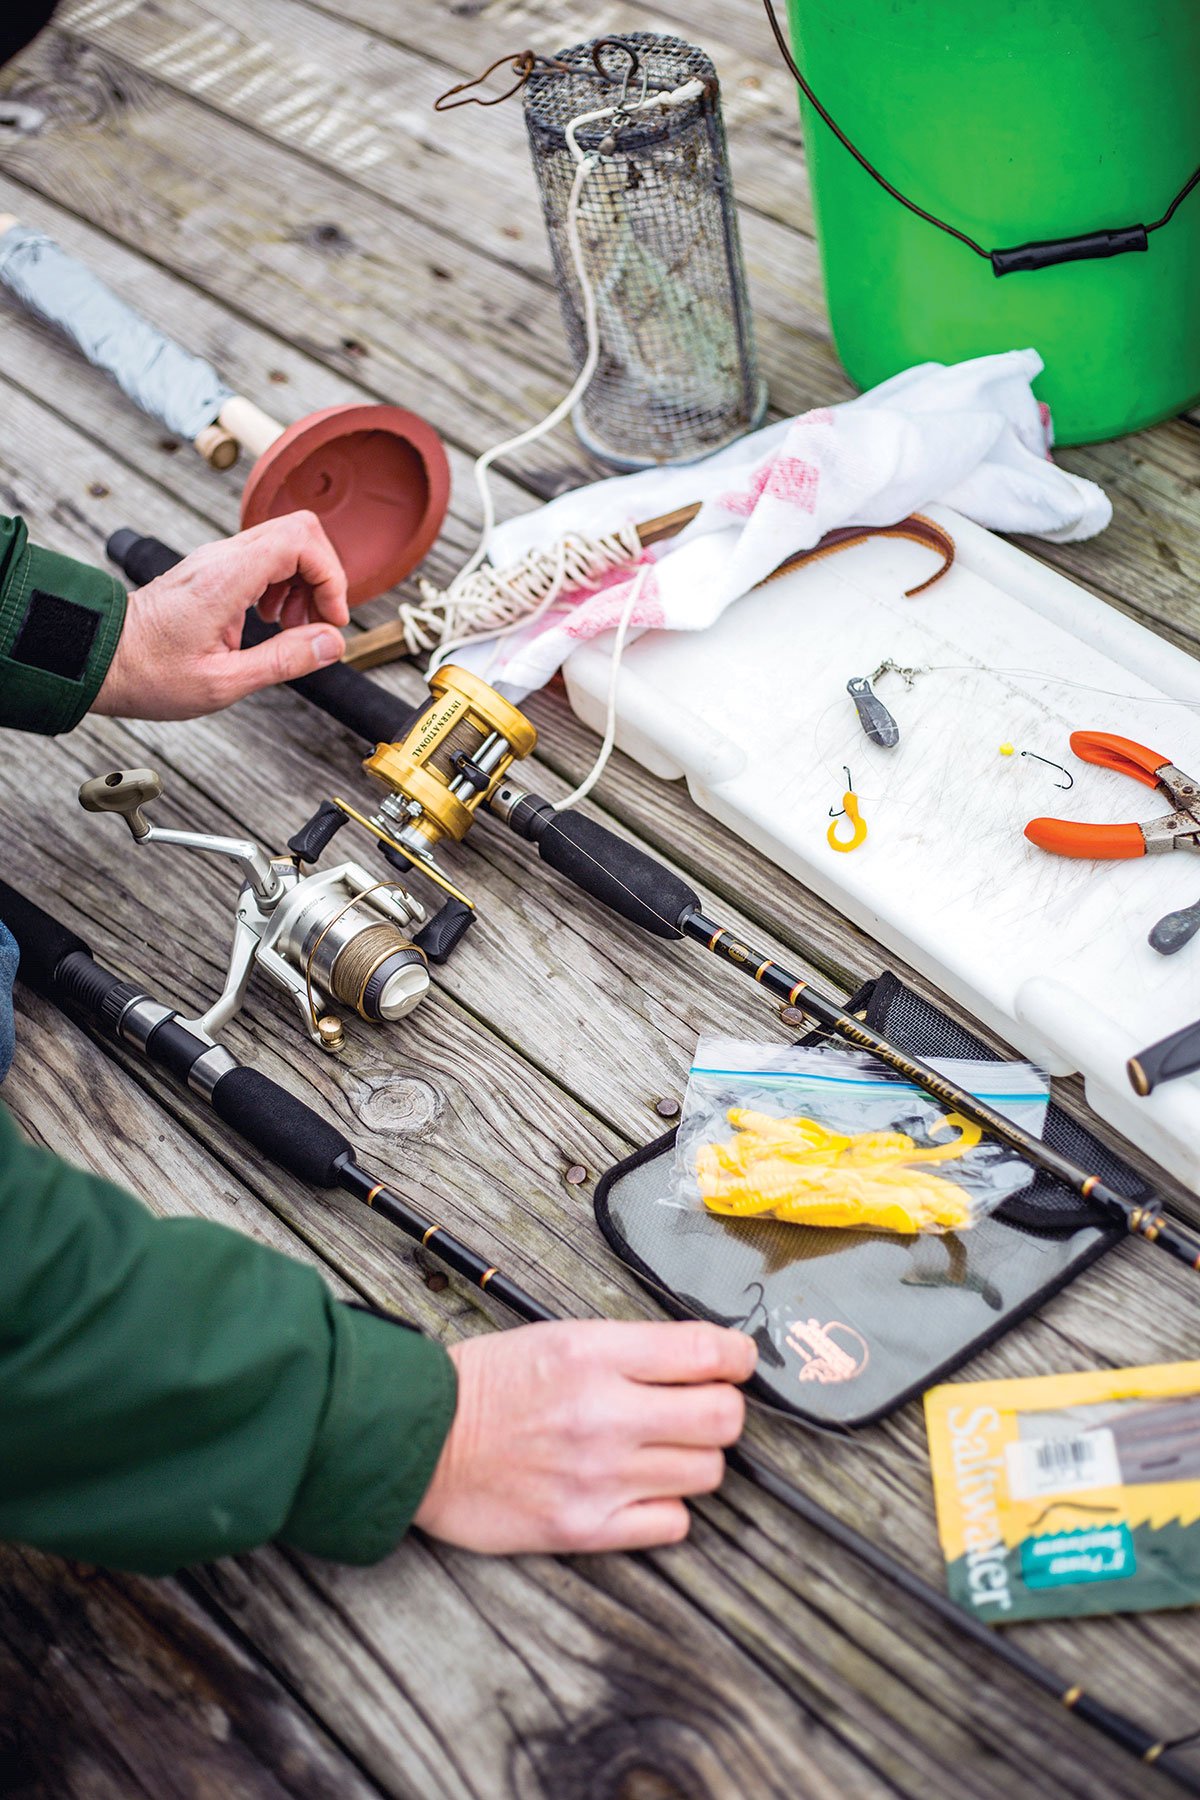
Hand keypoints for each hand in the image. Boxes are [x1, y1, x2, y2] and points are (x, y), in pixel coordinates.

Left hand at [94, 512, 348, 720]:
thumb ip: (283, 660)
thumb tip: (331, 644)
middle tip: (318, 623)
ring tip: (293, 628)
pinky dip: (282, 585)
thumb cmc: (149, 673)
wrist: (100, 657)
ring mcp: (216, 559)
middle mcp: (222, 558)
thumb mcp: (224, 682)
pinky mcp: (213, 569)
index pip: (300, 540)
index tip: (332, 618)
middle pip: (299, 531)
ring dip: (304, 582)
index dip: (330, 576)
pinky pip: (264, 558)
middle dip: (323, 576)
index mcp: (226, 578)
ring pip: (284, 541)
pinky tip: (272, 621)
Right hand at [414, 1320, 755, 1554]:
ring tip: (659, 1450)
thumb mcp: (560, 1337)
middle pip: (724, 1418)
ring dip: (692, 1459)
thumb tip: (707, 1359)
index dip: (738, 1358)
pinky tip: (639, 1489)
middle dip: (721, 1410)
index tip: (736, 1363)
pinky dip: (666, 1507)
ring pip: (707, 1472)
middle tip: (699, 1409)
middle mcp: (604, 1414)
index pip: (709, 1354)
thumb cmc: (489, 1383)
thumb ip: (632, 1350)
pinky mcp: (584, 1528)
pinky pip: (672, 1524)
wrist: (418, 1438)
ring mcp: (598, 1476)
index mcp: (595, 1354)